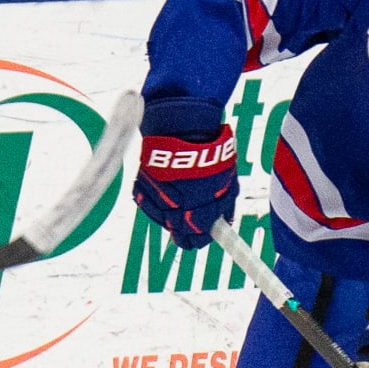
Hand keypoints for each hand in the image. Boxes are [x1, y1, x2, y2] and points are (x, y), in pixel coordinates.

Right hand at [133, 125, 238, 249]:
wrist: (180, 128)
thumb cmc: (208, 153)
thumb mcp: (227, 181)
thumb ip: (225, 206)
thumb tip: (224, 222)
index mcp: (199, 210)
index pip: (199, 238)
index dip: (202, 239)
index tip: (203, 237)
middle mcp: (176, 209)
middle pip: (179, 232)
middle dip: (186, 231)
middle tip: (191, 226)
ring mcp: (157, 200)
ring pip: (163, 219)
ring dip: (170, 215)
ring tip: (179, 200)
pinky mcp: (142, 189)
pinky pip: (149, 205)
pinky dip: (156, 202)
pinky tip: (166, 191)